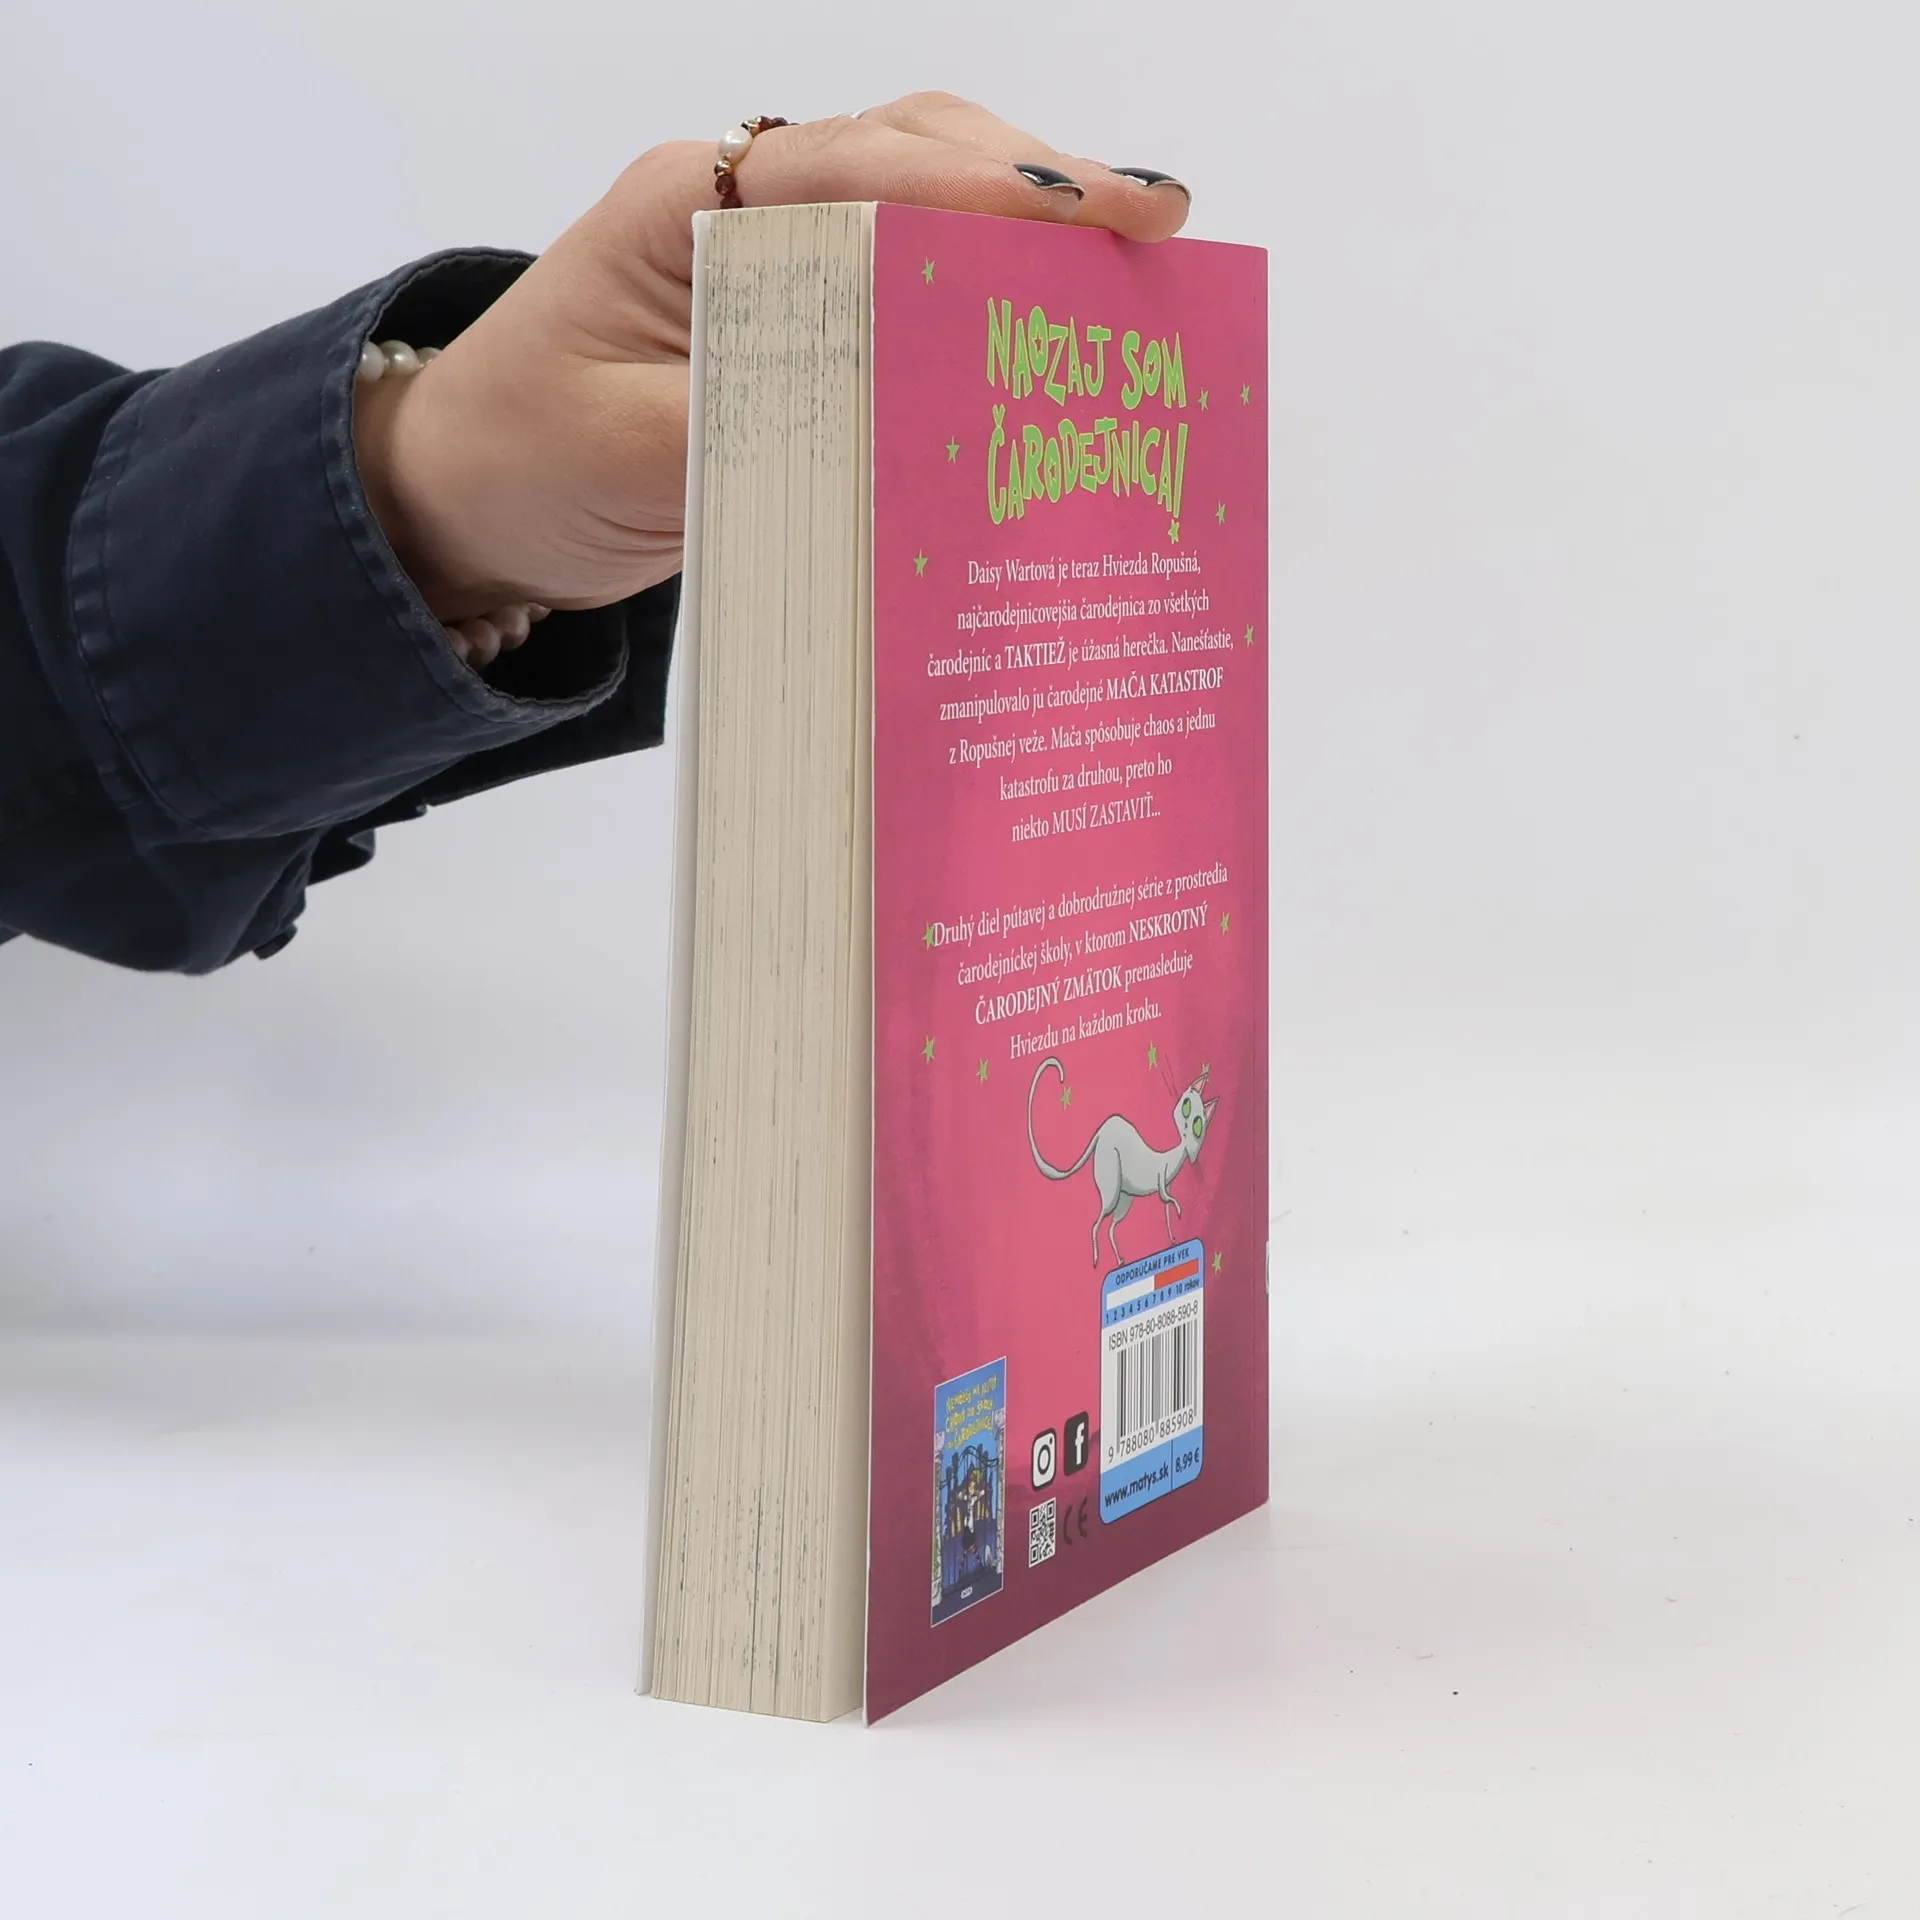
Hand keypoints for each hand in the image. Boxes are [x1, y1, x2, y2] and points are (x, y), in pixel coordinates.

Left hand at [354, 93, 1189, 655]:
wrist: (465, 499)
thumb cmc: (524, 460)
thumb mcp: (631, 454)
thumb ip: (761, 421)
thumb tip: (896, 416)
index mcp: (690, 204)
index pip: (862, 169)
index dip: (989, 186)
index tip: (1102, 209)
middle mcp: (739, 206)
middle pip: (912, 155)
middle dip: (1039, 183)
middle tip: (1156, 228)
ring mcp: (769, 259)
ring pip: (919, 208)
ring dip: (1022, 232)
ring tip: (1129, 269)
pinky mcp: (791, 324)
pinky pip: (901, 286)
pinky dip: (976, 300)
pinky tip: (1040, 334)